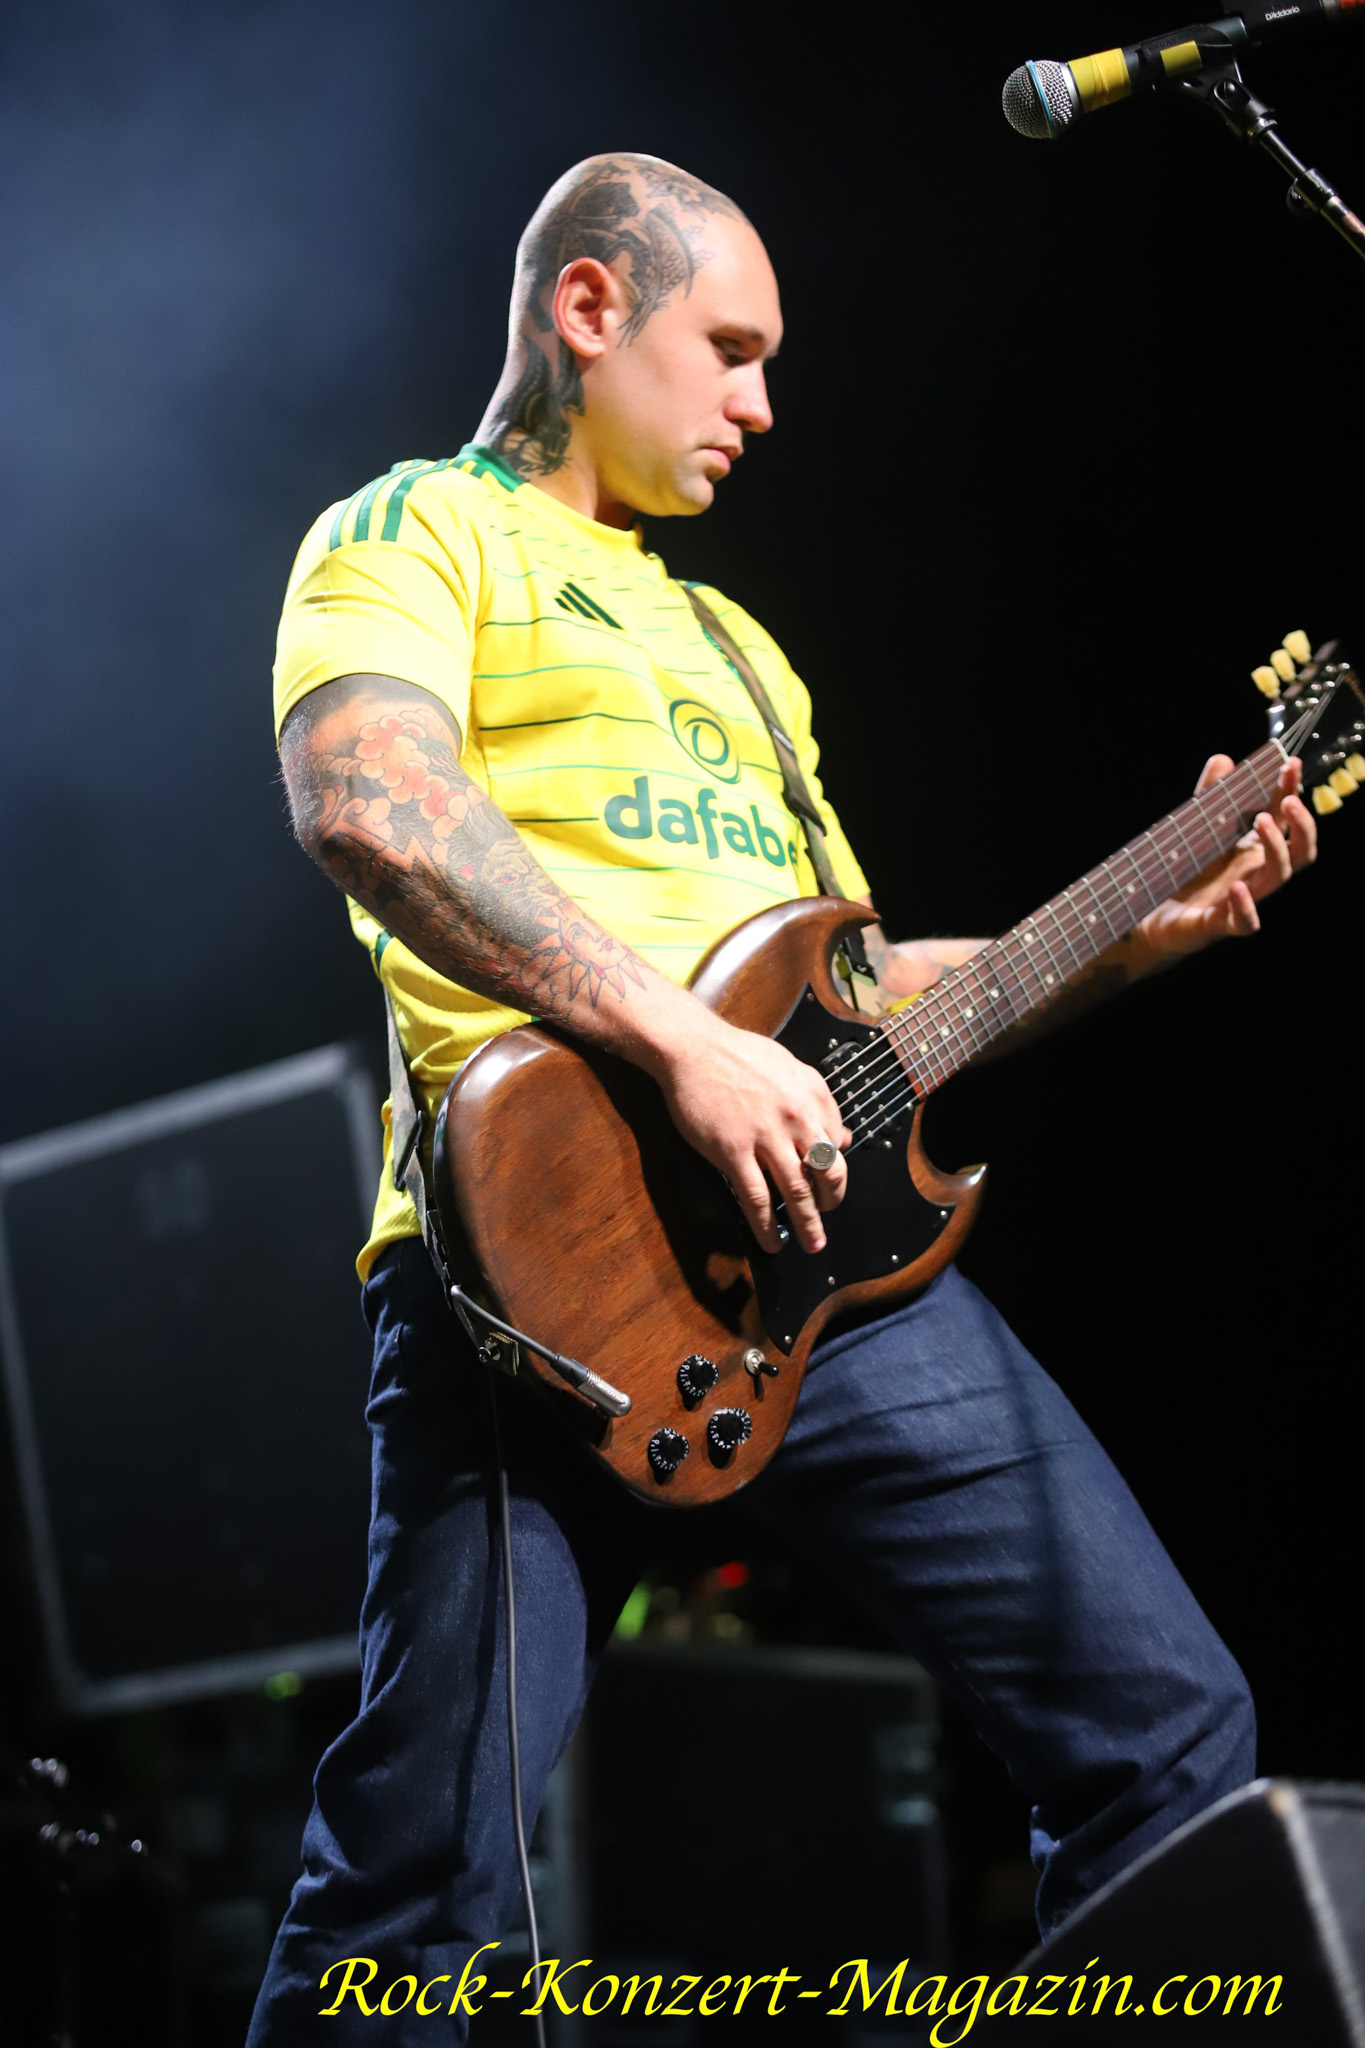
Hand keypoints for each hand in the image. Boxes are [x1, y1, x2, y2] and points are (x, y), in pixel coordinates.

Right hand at [651, 1008, 850, 1255]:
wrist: (694, 1049)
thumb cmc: (739, 1055)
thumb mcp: (792, 1068)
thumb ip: (820, 1103)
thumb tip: (843, 1138)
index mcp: (813, 1098)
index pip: (839, 1147)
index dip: (836, 1173)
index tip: (829, 1188)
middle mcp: (797, 1118)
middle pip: (828, 1173)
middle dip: (831, 1204)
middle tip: (827, 1219)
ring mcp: (766, 1137)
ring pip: (797, 1193)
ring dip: (808, 1225)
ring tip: (812, 1244)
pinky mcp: (734, 1152)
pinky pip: (756, 1199)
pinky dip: (766, 1226)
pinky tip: (771, 1241)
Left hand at [1138, 753, 1316, 962]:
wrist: (1153, 916)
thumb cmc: (1184, 872)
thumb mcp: (1196, 831)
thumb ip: (1209, 798)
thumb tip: (1223, 758)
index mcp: (1254, 850)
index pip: (1284, 820)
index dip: (1291, 792)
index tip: (1289, 764)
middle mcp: (1256, 874)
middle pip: (1299, 852)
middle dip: (1301, 824)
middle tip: (1288, 800)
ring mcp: (1242, 900)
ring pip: (1278, 878)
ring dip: (1276, 848)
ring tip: (1260, 820)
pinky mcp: (1219, 924)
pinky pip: (1244, 922)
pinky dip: (1244, 907)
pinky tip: (1237, 888)